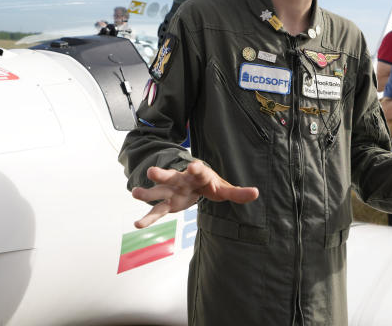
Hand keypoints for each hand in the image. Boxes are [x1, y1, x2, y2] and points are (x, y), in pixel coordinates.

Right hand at [131, 160, 258, 228]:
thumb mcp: (223, 188)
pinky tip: (138, 225)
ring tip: (134, 193)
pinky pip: (155, 211)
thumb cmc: (209, 184)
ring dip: (147, 193)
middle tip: (152, 172)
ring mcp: (171, 191)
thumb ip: (237, 192)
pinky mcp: (166, 203)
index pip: (198, 171)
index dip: (196, 169)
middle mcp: (181, 180)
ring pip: (158, 191)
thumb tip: (256, 193)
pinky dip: (148, 218)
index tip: (193, 166)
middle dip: (162, 174)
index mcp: (198, 175)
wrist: (192, 180)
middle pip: (171, 176)